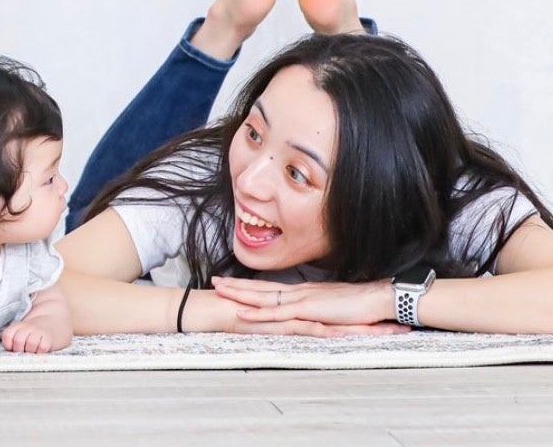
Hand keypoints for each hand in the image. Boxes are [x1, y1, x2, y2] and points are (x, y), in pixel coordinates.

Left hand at [1, 319, 57, 353]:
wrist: (55, 319)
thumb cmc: (35, 330)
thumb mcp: (21, 330)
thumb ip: (12, 339)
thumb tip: (8, 352)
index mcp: (18, 326)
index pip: (7, 336)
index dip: (8, 344)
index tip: (12, 347)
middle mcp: (28, 327)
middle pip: (18, 340)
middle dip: (19, 349)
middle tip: (24, 350)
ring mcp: (40, 331)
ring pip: (31, 344)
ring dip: (31, 350)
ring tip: (33, 350)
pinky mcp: (50, 338)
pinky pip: (43, 347)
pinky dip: (41, 351)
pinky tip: (41, 349)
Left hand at [212, 276, 409, 335]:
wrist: (380, 298)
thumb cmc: (362, 304)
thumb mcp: (336, 307)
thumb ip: (322, 310)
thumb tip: (313, 313)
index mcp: (305, 291)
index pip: (271, 287)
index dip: (251, 285)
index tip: (233, 282)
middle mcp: (300, 292)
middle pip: (261, 288)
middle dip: (236, 285)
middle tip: (214, 281)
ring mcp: (302, 300)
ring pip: (264, 297)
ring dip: (240, 295)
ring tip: (219, 292)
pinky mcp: (308, 310)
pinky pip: (278, 314)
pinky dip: (259, 314)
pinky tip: (243, 314)